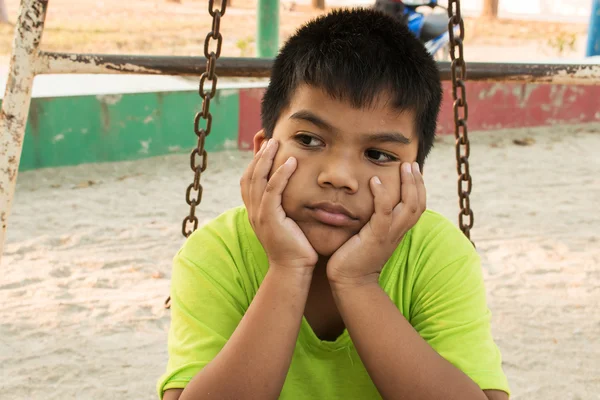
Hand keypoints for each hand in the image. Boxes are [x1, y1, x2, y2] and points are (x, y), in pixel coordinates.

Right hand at [240, 139, 317, 272]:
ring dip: (267, 158)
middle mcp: (253, 210)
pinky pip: (272, 190)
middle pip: (249, 174)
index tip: (265, 146)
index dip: (255, 161)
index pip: (249, 179)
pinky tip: (291, 162)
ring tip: (277, 143)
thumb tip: (297, 192)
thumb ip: (286, 207)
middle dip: (259, 154)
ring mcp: (258, 214)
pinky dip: (281, 174)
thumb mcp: (288, 223)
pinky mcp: (269, 218)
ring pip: (257, 178)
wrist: (292, 270)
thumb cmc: (296, 248)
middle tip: (269, 137)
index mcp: (255, 211)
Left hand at [327, 162, 425, 287]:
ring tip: (403, 166)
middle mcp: (398, 232)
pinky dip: (381, 196)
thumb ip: (372, 221)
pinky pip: (384, 213)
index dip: (418, 188)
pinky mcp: (376, 237)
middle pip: (418, 204)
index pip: (417, 207)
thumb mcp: (368, 235)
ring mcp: (389, 235)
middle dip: (417, 182)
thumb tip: (366, 203)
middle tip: (411, 163)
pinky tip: (375, 181)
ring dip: (408, 184)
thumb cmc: (354, 257)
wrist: (349, 281)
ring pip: (409, 206)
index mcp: (398, 231)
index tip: (413, 170)